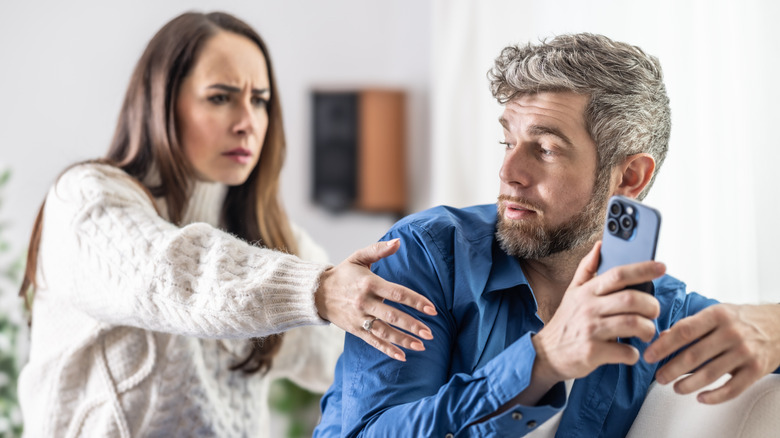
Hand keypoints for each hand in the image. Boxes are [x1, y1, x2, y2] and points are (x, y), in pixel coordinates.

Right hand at [314, 238, 436, 360]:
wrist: (316, 293)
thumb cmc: (343, 273)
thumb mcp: (358, 257)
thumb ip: (379, 250)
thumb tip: (398, 242)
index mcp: (369, 283)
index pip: (397, 293)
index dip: (415, 301)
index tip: (432, 309)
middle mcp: (364, 302)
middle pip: (392, 316)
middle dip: (412, 325)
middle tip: (430, 333)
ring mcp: (359, 318)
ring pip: (384, 332)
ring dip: (403, 340)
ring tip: (421, 346)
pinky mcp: (355, 330)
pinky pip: (373, 342)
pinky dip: (387, 350)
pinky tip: (402, 356)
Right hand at [532, 242, 664, 386]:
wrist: (546, 353)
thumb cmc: (565, 323)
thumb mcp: (572, 292)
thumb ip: (587, 269)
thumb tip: (599, 246)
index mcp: (587, 292)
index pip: (618, 274)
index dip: (642, 269)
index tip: (661, 267)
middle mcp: (589, 308)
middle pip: (632, 299)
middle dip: (651, 305)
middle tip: (653, 312)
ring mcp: (590, 330)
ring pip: (633, 324)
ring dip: (647, 329)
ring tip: (646, 332)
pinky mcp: (592, 352)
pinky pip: (626, 351)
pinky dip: (634, 353)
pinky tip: (629, 351)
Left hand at [644, 303, 779, 403]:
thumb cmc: (742, 319)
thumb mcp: (716, 313)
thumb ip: (690, 325)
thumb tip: (662, 337)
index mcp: (717, 315)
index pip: (684, 331)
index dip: (664, 346)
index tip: (649, 356)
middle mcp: (731, 333)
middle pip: (694, 355)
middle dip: (671, 368)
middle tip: (659, 376)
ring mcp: (745, 352)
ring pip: (710, 374)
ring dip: (688, 384)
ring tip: (675, 388)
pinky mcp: (756, 370)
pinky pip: (732, 388)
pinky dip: (714, 396)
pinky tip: (701, 397)